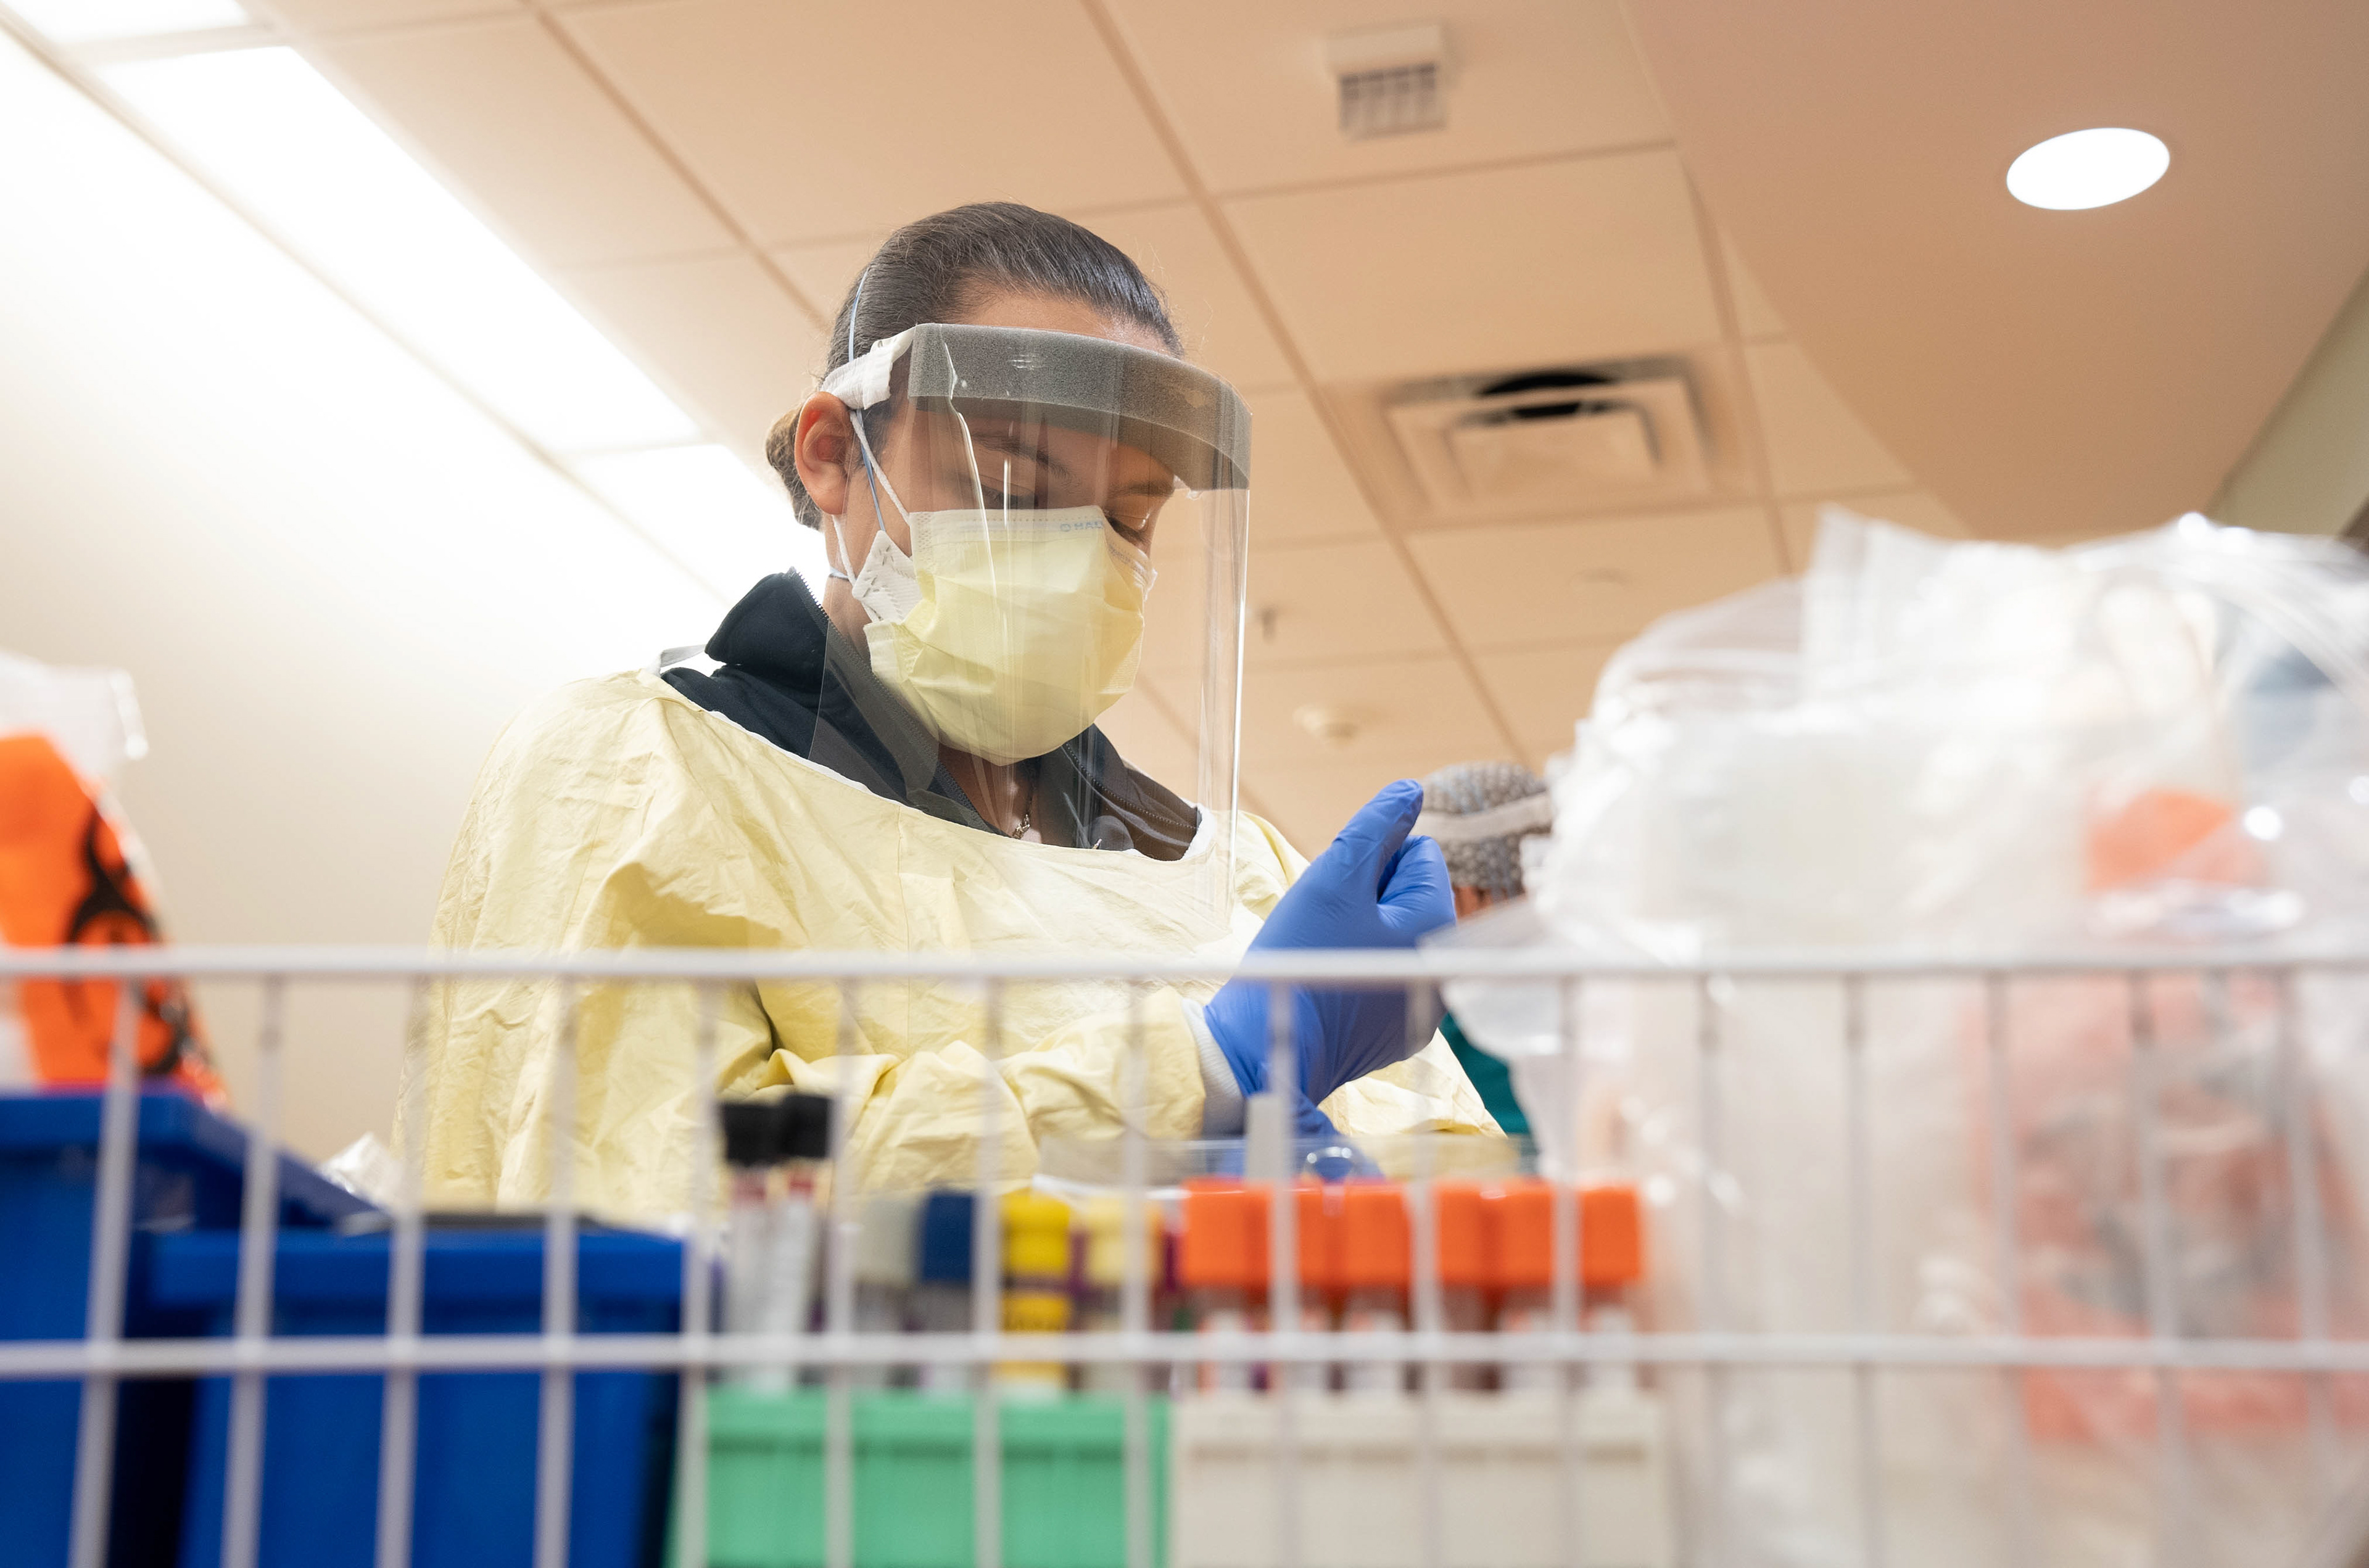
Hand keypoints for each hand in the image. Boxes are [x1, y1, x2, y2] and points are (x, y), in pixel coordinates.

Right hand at [1204, 780, 1454, 1115]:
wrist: (1260, 1052)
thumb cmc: (1298, 960)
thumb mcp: (1334, 877)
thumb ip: (1376, 827)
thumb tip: (1411, 790)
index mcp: (1438, 927)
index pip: (1418, 854)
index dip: (1372, 861)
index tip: (1339, 893)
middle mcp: (1443, 971)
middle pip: (1406, 896)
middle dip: (1366, 896)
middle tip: (1325, 924)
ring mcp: (1420, 1008)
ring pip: (1390, 935)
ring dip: (1357, 931)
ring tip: (1320, 954)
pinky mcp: (1393, 1035)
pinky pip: (1378, 976)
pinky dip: (1352, 971)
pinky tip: (1322, 984)